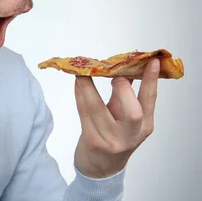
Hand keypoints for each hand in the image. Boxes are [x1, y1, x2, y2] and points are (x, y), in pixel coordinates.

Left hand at [73, 58, 159, 178]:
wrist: (100, 166)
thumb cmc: (114, 136)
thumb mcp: (125, 118)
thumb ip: (126, 96)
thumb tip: (126, 67)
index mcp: (144, 126)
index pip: (150, 101)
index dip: (150, 80)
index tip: (151, 61)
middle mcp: (130, 135)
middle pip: (133, 113)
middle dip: (122, 89)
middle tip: (113, 74)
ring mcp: (111, 140)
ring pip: (97, 109)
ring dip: (88, 85)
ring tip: (83, 70)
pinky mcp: (92, 141)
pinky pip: (83, 112)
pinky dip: (80, 94)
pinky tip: (78, 82)